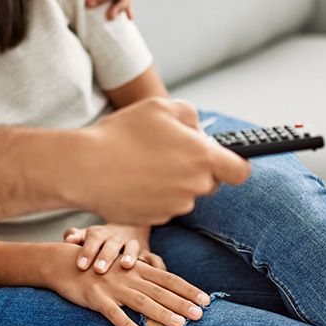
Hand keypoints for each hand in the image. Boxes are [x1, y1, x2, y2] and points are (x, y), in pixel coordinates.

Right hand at [40, 242, 208, 325]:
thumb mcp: (123, 269)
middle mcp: (128, 276)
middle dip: (181, 303)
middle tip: (201, 314)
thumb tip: (167, 291)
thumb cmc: (98, 267)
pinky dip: (126, 324)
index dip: (187, 289)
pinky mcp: (97, 298)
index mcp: (137, 268)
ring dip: (161, 313)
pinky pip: (113, 313)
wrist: (66, 263)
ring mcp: (113, 287)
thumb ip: (143, 278)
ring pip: (141, 301)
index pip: (168, 279)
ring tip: (179, 325)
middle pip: (160, 290)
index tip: (206, 299)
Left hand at [64, 224, 159, 272]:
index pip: (93, 240)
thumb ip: (76, 236)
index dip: (87, 252)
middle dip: (106, 257)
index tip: (81, 265)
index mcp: (100, 234)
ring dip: (131, 256)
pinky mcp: (148, 253)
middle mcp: (118, 238)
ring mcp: (134, 245)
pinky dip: (156, 266)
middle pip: (112, 245)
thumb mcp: (87, 236)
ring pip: (134, 248)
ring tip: (126, 266)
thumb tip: (68, 237)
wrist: (127, 227)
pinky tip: (156, 273)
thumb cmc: (100, 239)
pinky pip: (155, 258)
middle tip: (99, 270)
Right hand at [69, 97, 249, 224]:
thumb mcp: (160, 106)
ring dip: (173, 182)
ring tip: (143, 164)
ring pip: (185, 194)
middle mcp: (194, 186)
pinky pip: (164, 206)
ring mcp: (174, 206)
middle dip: (196, 169)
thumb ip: (189, 115)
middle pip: (209, 182)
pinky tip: (133, 179)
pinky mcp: (155, 219)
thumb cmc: (122, 133)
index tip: (224, 159)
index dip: (234, 164)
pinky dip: (154, 195)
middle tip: (168, 152)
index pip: (240, 171)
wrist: (85, 167)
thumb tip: (198, 131)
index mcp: (202, 157)